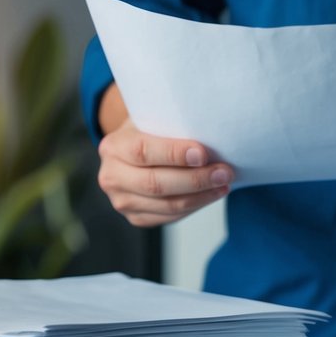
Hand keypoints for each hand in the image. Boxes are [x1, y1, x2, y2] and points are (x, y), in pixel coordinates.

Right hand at [97, 118, 233, 226]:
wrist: (133, 151)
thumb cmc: (150, 131)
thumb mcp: (153, 118)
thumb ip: (172, 124)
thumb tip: (211, 132)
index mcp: (113, 147)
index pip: (143, 151)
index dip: (174, 154)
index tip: (203, 154)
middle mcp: (111, 177)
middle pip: (156, 184)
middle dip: (195, 179)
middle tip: (224, 172)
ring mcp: (122, 201)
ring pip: (167, 205)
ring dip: (201, 196)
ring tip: (223, 184)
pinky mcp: (136, 217)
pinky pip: (170, 217)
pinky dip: (194, 206)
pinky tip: (211, 194)